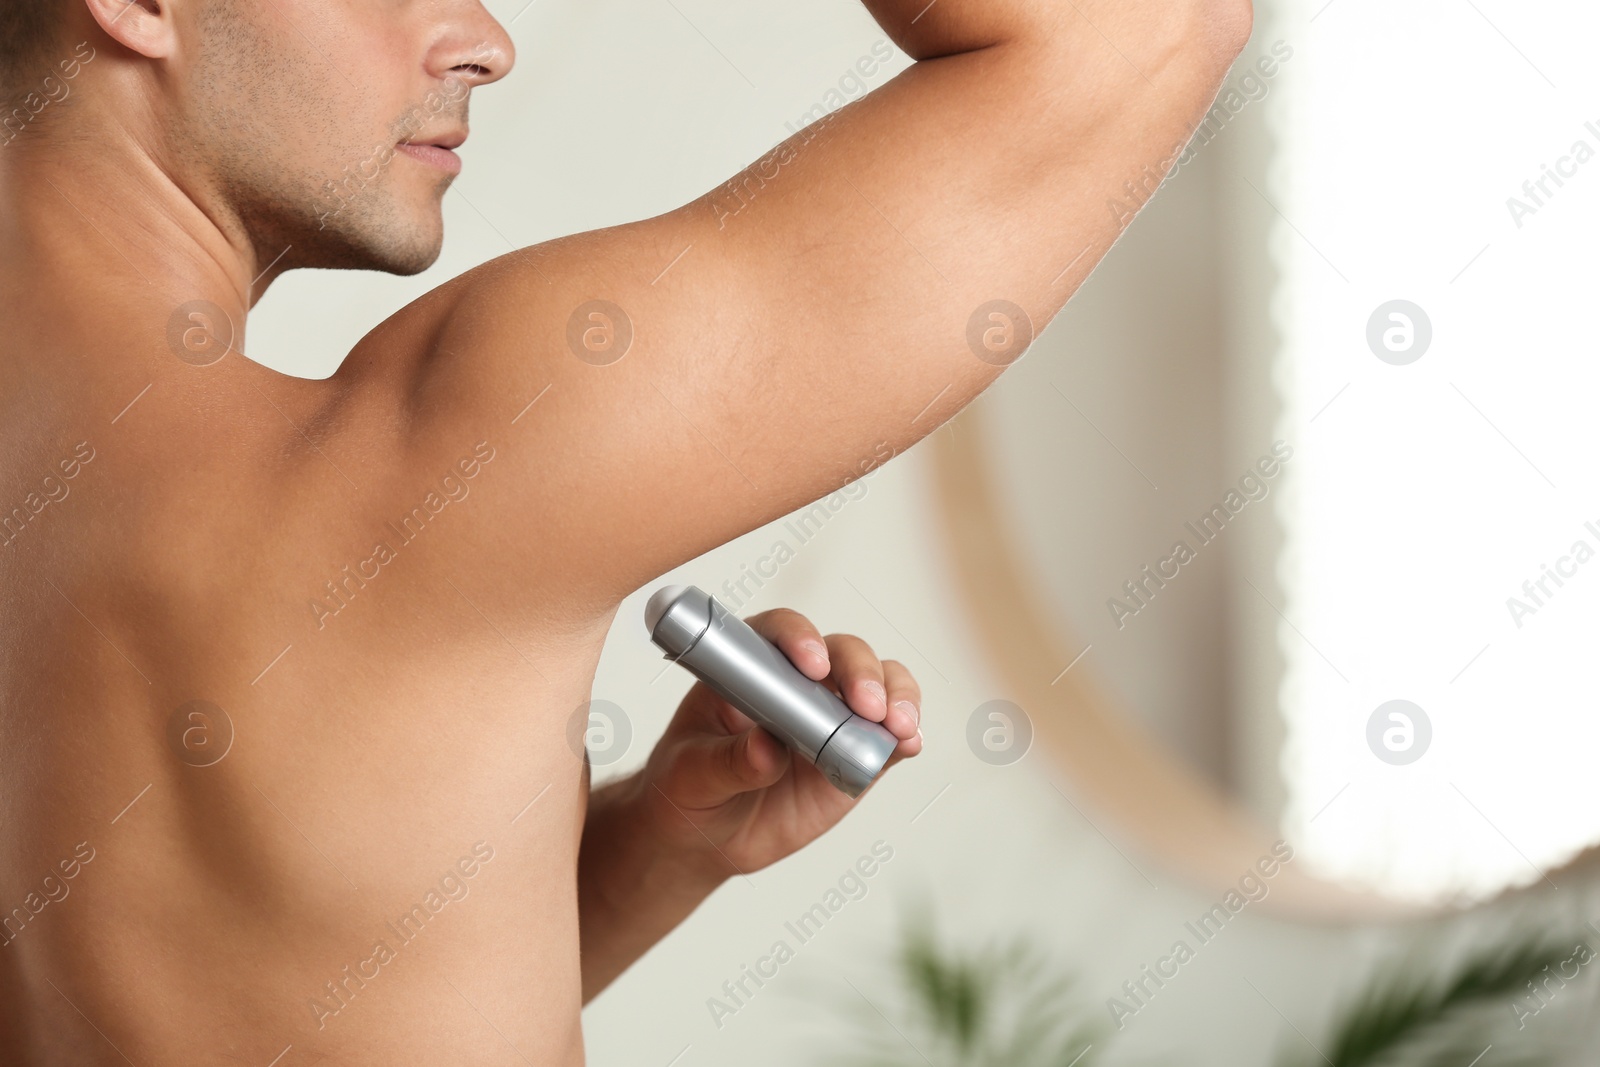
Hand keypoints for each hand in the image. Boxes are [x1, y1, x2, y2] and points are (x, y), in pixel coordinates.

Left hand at [631, 607, 922, 880]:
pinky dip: (905, 736)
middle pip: (842, 652)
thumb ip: (727, 762)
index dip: (799, 638)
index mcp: (749, 668)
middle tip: (865, 705)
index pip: (779, 633)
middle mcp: (798, 681)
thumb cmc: (689, 788)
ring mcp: (832, 715)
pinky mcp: (857, 753)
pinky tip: (908, 744)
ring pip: (879, 684)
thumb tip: (768, 748)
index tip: (811, 666)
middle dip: (860, 672)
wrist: (707, 835)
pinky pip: (888, 737)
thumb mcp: (692, 775)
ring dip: (896, 697)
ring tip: (897, 726)